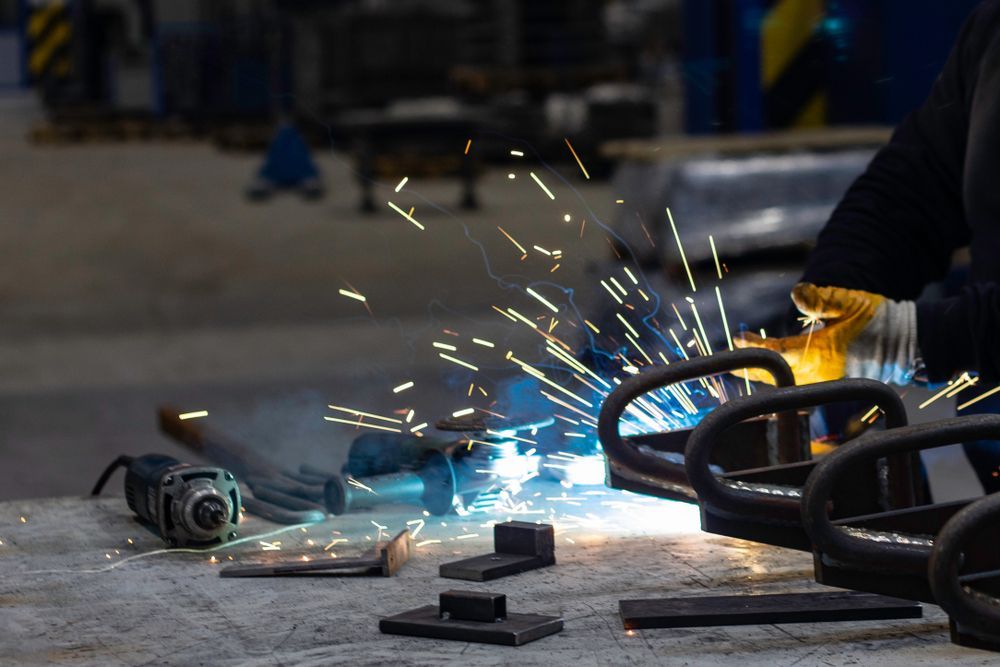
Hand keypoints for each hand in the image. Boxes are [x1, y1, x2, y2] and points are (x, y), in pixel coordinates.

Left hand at [735, 283, 884, 384]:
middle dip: (752, 370)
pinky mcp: (836, 385)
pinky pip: (803, 387)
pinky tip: (782, 376)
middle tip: (731, 364)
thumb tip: (796, 293)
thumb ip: (820, 299)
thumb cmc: (879, 319)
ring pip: (788, 383)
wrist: (910, 344)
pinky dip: (788, 382)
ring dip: (768, 378)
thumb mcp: (849, 302)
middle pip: (775, 375)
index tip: (737, 339)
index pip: (775, 352)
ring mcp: (827, 382)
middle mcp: (818, 373)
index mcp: (817, 354)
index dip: (753, 346)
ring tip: (751, 372)